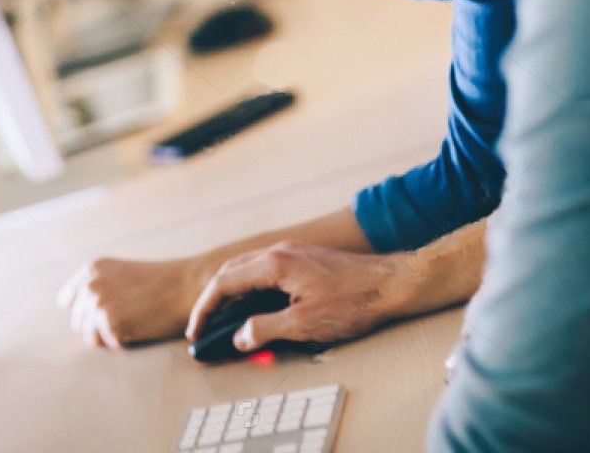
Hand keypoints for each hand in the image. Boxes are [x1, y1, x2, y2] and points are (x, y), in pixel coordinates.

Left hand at [57, 256, 212, 348]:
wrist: (188, 286)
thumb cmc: (159, 284)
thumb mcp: (121, 274)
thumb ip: (97, 286)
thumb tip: (74, 311)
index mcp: (91, 269)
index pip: (67, 300)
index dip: (85, 310)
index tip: (106, 312)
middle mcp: (90, 284)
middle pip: (78, 321)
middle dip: (97, 326)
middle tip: (128, 318)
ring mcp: (98, 303)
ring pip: (89, 337)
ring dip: (109, 336)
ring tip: (133, 323)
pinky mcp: (110, 323)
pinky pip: (107, 345)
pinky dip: (122, 343)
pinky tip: (139, 328)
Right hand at [186, 240, 412, 351]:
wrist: (393, 283)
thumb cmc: (353, 302)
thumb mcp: (304, 325)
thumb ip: (266, 330)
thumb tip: (241, 338)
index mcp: (274, 264)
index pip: (224, 283)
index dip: (205, 309)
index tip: (196, 330)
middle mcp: (279, 251)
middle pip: (231, 272)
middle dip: (213, 299)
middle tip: (204, 326)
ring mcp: (292, 252)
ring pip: (248, 269)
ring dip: (231, 293)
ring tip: (225, 319)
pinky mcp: (304, 259)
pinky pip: (265, 270)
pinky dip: (250, 288)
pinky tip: (255, 305)